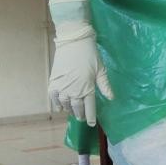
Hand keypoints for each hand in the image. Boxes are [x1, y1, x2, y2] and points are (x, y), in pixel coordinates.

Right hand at [48, 0, 113, 124]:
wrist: (73, 41)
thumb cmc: (90, 54)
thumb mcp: (101, 69)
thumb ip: (105, 86)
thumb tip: (111, 98)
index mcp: (87, 88)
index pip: (89, 108)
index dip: (91, 117)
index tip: (92, 124)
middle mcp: (74, 90)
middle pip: (77, 108)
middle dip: (80, 114)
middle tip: (82, 118)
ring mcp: (62, 87)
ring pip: (65, 104)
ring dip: (69, 109)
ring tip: (73, 111)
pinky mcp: (53, 81)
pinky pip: (53, 97)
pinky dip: (56, 104)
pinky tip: (60, 107)